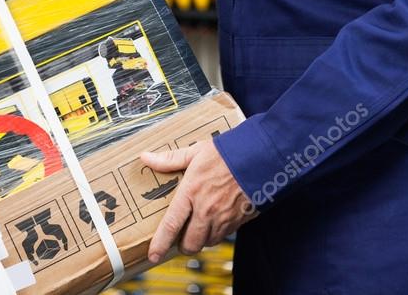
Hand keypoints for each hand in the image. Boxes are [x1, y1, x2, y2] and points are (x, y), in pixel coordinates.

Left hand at [141, 139, 256, 262]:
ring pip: (207, 242)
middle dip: (183, 244)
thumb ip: (170, 159)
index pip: (171, 225)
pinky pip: (223, 236)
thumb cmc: (228, 151)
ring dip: (201, 238)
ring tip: (200, 225)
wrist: (260, 155)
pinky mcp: (238, 220)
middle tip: (182, 236)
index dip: (160, 243)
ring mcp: (223, 217)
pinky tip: (217, 218)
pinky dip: (217, 232)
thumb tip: (147, 158)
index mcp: (192, 191)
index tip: (154, 254)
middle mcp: (206, 209)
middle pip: (190, 243)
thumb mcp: (196, 151)